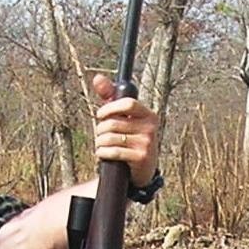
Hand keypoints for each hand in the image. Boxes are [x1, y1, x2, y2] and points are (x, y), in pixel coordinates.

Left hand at [90, 73, 161, 188]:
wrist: (140, 170)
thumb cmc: (129, 139)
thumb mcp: (123, 117)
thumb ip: (110, 96)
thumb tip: (98, 78)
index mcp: (148, 115)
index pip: (128, 103)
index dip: (110, 107)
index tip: (100, 115)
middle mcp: (150, 128)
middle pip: (114, 123)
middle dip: (100, 130)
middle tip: (100, 135)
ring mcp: (147, 144)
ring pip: (110, 138)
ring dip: (99, 142)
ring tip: (101, 145)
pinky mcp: (141, 158)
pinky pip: (113, 151)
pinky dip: (103, 153)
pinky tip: (103, 154)